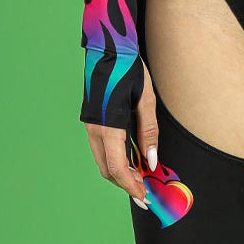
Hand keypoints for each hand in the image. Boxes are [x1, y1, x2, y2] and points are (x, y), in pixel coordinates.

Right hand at [82, 59, 159, 207]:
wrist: (108, 46)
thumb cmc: (128, 69)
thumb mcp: (146, 100)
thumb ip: (149, 133)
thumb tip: (152, 161)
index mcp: (108, 126)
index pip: (117, 169)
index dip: (131, 186)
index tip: (144, 197)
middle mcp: (94, 129)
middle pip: (108, 170)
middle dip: (126, 184)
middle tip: (145, 192)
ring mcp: (91, 125)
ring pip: (104, 161)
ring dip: (121, 173)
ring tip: (141, 177)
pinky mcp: (93, 121)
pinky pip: (103, 149)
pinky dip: (117, 159)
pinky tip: (132, 160)